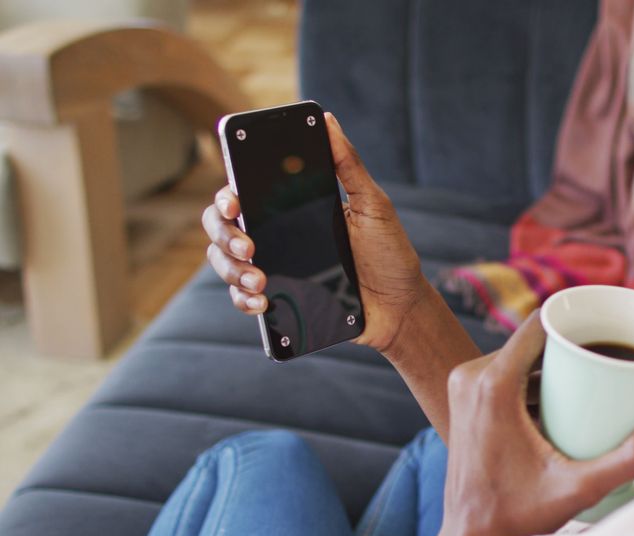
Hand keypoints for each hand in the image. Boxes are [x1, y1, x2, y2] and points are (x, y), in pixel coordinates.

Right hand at [201, 112, 429, 352]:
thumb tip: (327, 121)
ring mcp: (275, 265)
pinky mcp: (279, 297)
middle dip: (224, 233)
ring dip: (232, 269)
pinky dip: (242, 299)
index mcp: (295, 206)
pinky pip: (241, 297)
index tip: (234, 201)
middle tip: (249, 245)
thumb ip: (348, 165)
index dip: (228, 194)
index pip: (246, 191)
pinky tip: (260, 301)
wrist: (400, 306)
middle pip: (223, 224)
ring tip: (258, 279)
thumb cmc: (389, 253)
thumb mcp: (373, 205)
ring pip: (225, 260)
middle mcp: (278, 233)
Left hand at [426, 313, 633, 535]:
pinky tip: (561, 399)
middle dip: (570, 346)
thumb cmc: (517, 514)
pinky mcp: (465, 400)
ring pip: (518, 357)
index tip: (607, 326)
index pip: (537, 325)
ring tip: (592, 378)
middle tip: (610, 359)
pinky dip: (532, 380)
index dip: (573, 319)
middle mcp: (472, 377)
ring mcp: (464, 387)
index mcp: (493, 385)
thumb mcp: (579, 488)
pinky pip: (504, 374)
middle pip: (531, 341)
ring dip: (551, 364)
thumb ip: (628, 458)